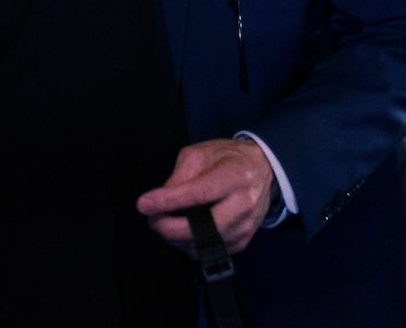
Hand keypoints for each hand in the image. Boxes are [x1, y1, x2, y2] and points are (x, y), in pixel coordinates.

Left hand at [135, 138, 276, 255]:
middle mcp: (245, 205)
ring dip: (176, 238)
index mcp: (235, 176)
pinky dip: (189, 245)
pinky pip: (209, 252)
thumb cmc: (227, 158)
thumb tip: (161, 200)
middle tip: (152, 219)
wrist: (262, 170)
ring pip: (203, 245)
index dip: (169, 201)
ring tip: (166, 222)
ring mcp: (246, 227)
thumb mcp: (201, 154)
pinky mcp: (243, 242)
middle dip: (170, 227)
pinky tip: (183, 230)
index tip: (144, 205)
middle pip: (203, 227)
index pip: (199, 193)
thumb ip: (180, 176)